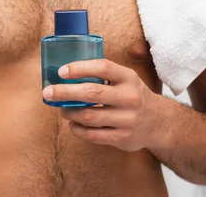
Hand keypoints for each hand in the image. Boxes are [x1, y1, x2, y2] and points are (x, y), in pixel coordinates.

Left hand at [42, 59, 157, 151]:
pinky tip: (72, 123)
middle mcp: (130, 97)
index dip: (80, 68)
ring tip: (60, 109)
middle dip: (65, 92)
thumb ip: (103, 75)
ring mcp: (128, 119)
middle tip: (48, 92)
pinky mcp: (123, 138)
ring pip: (89, 116)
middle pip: (92, 93)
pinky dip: (77, 129)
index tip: (61, 71)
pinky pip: (92, 135)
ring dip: (69, 112)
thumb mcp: (125, 79)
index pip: (103, 68)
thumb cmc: (131, 95)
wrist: (158, 122)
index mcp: (129, 78)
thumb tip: (65, 73)